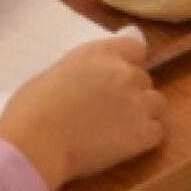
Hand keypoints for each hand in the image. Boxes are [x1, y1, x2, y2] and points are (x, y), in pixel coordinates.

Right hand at [0, 36, 165, 190]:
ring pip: (157, 104)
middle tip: (108, 107)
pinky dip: (144, 137)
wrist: (37, 140)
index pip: (134, 47)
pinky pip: (158, 131)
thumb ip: (87, 70)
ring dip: (143, 112)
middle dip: (130, 90)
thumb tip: (99, 75)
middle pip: (144, 78)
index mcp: (99, 53)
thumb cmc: (32, 106)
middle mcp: (124, 73)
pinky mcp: (145, 133)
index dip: (127, 62)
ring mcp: (138, 103)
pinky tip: (123, 143)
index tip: (115, 76)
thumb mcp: (58, 72)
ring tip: (119, 127)